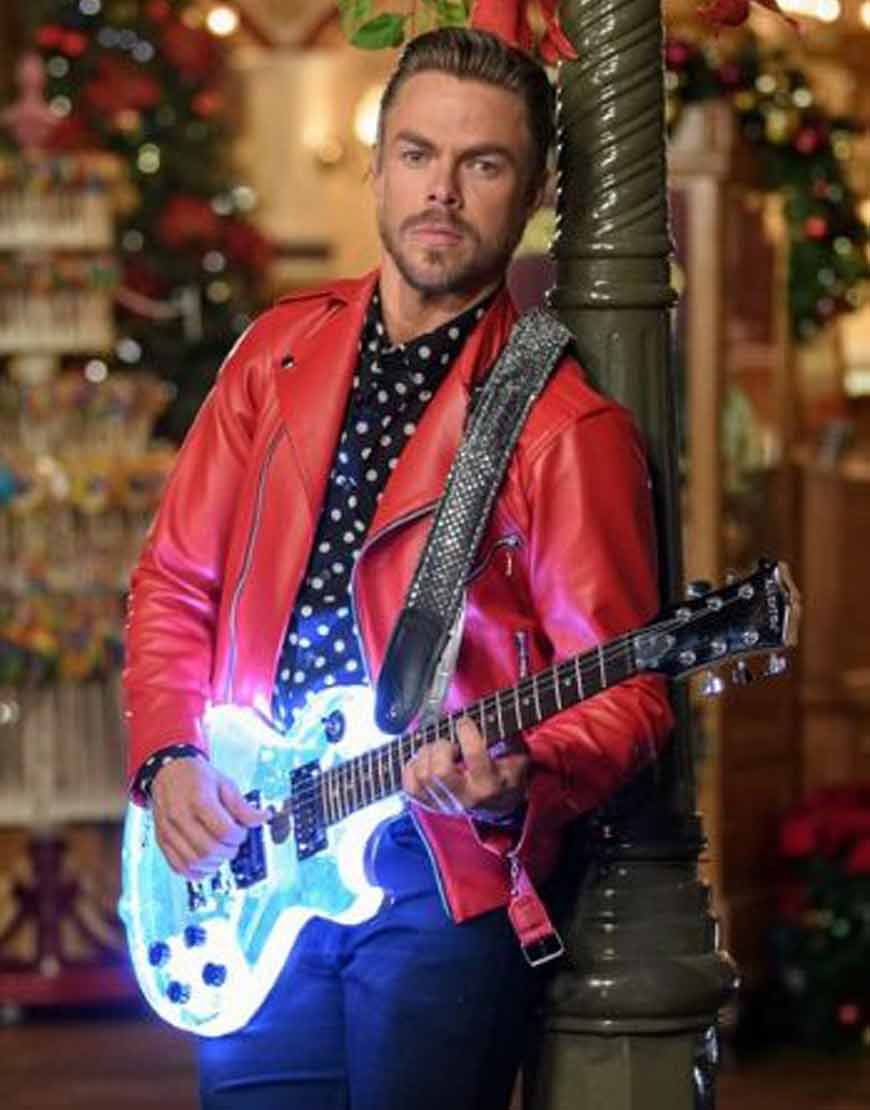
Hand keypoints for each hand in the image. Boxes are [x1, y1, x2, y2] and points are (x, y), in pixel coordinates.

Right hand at [150, 757, 264, 879]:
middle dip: (228, 851)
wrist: (168, 771)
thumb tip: (263, 818)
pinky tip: (207, 863)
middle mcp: (180, 817)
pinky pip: (178, 867)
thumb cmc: (197, 777)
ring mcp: (168, 831)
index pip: (223, 830)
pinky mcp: (162, 841)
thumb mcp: (224, 783)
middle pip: (208, 849)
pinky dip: (196, 872)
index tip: (242, 831)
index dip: (239, 836)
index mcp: (198, 800)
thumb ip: (242, 805)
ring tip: (221, 851)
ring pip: (193, 862)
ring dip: (214, 863)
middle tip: (233, 843)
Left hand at [401, 717, 527, 821]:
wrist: (496, 807)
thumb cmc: (505, 776)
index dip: (466, 732)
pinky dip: (412, 767)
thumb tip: (502, 716)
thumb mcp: (517, 758)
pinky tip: (425, 761)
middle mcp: (464, 797)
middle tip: (449, 743)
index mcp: (489, 784)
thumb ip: (510, 740)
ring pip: (422, 775)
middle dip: (441, 748)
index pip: (473, 756)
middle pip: (439, 771)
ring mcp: (443, 803)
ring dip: (426, 754)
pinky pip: (409, 785)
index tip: (464, 722)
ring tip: (437, 750)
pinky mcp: (428, 804)